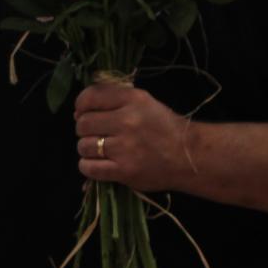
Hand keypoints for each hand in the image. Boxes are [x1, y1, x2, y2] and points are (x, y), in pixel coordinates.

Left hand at [73, 82, 189, 192]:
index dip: (80, 105)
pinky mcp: (124, 171)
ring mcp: (125, 147)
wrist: (188, 156)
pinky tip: (98, 163)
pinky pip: (89, 168)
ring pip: (84, 146)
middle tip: (96, 134)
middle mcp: (127, 121)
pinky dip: (88, 166)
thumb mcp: (144, 102)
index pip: (90, 97)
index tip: (83, 113)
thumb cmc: (164, 127)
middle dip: (85, 129)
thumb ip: (115, 97)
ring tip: (100, 150)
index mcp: (133, 100)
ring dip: (87, 149)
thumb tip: (79, 108)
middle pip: (83, 123)